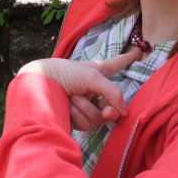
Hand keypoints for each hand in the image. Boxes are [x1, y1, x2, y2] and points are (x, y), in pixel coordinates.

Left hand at [18, 50, 141, 126]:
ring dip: (84, 109)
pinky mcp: (75, 119)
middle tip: (106, 112)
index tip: (138, 52)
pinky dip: (76, 116)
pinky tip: (65, 108)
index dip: (128, 59)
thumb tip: (124, 112)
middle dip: (108, 110)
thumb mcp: (92, 76)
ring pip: (97, 118)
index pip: (117, 64)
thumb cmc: (65, 73)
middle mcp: (94, 88)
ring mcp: (85, 105)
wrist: (39, 86)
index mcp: (98, 72)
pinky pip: (85, 125)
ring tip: (71, 98)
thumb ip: (112, 92)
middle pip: (112, 105)